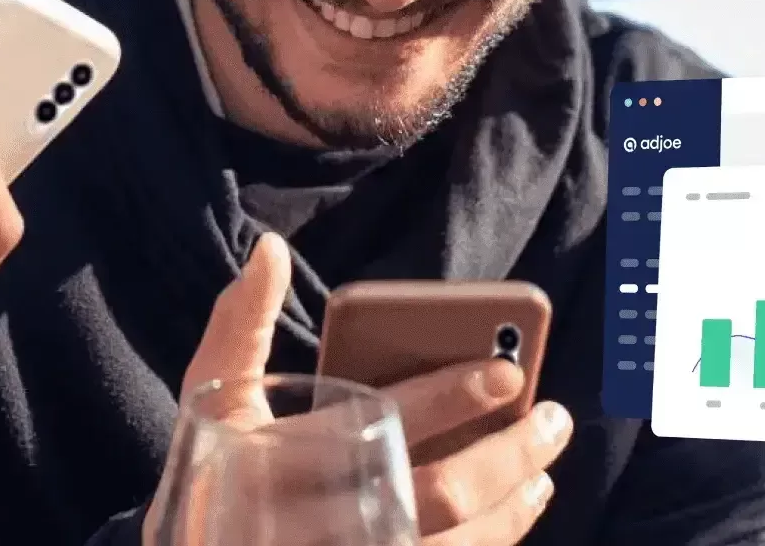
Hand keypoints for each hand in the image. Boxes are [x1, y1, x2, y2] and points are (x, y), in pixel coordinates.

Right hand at [144, 234, 572, 545]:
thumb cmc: (212, 465)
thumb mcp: (213, 394)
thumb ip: (242, 322)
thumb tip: (272, 249)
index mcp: (279, 461)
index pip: (380, 424)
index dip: (451, 397)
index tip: (506, 370)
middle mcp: (319, 524)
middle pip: (436, 492)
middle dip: (505, 454)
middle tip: (552, 417)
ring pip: (455, 545)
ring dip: (512, 505)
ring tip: (543, 463)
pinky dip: (495, 542)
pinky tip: (517, 508)